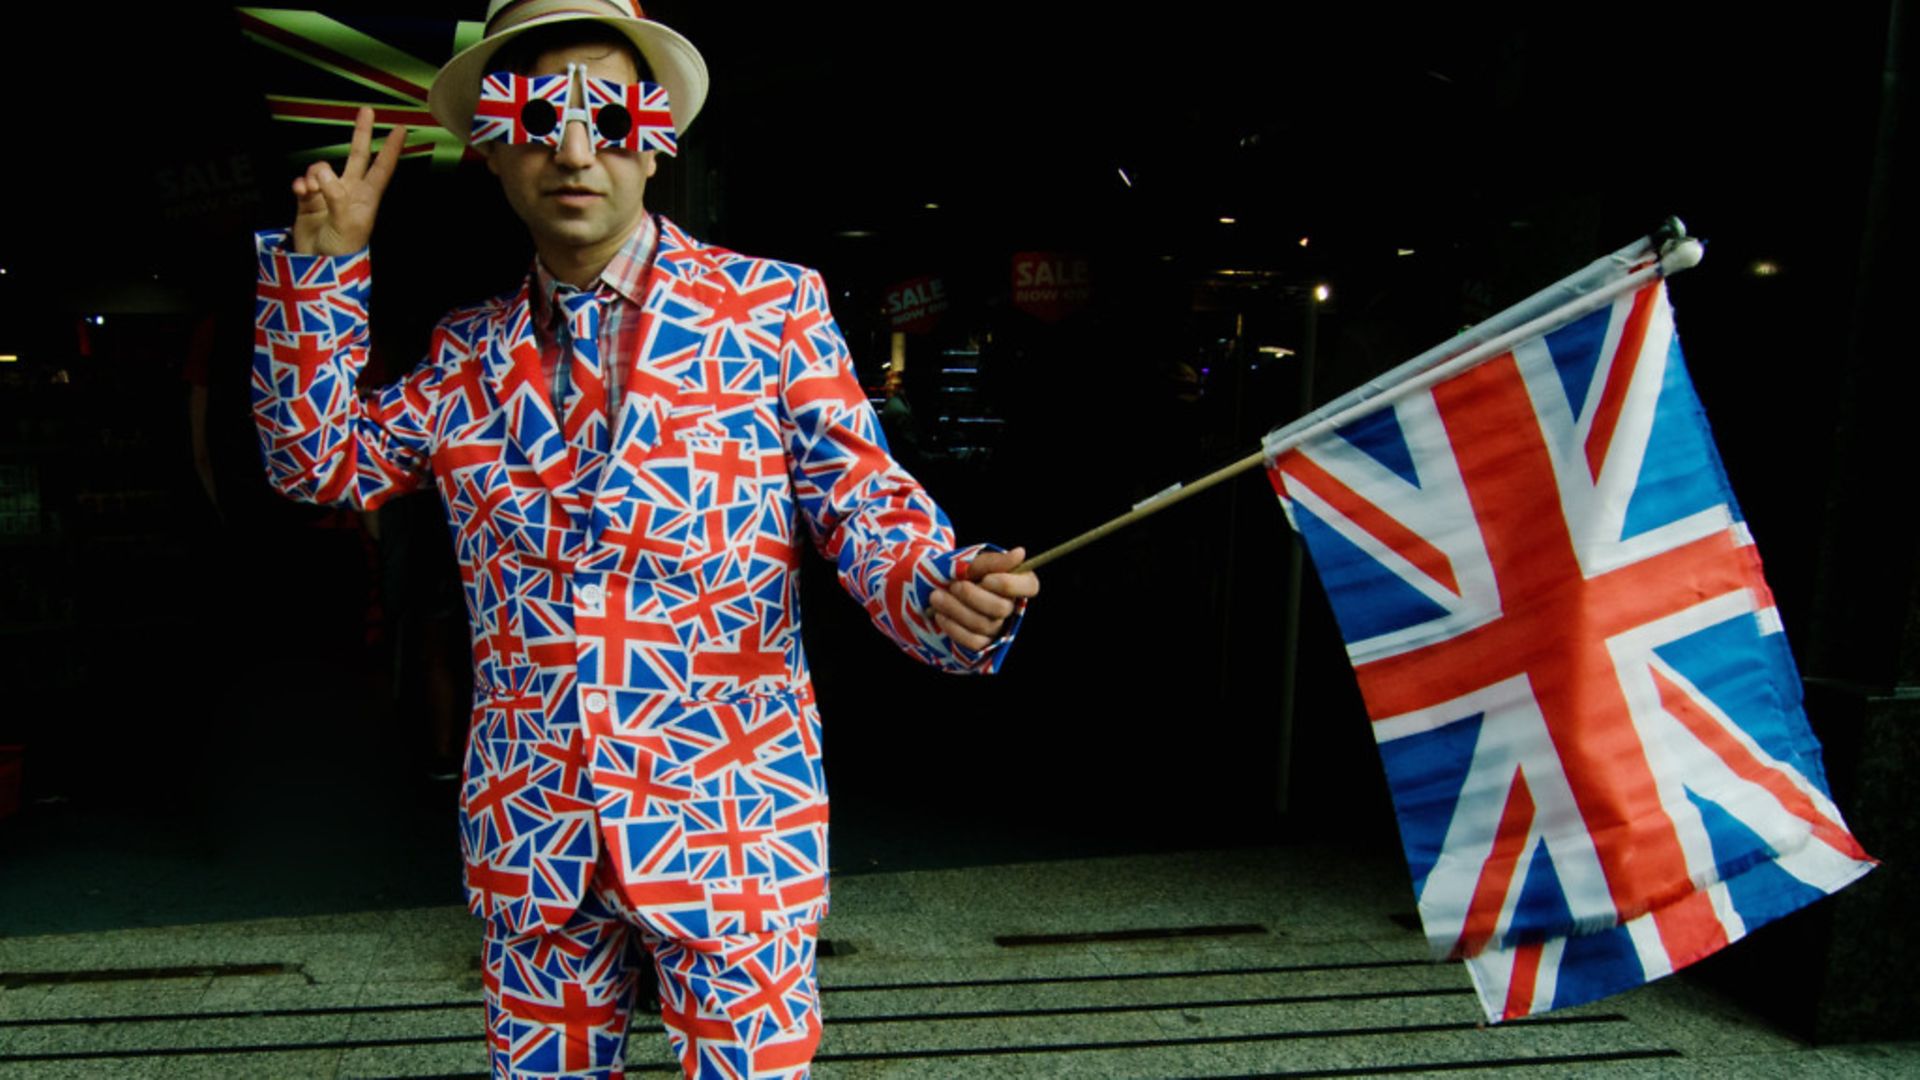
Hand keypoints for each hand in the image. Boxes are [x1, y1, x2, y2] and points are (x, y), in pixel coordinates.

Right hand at [291, 107, 407, 255]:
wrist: (318, 268)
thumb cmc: (341, 251)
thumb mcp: (345, 225)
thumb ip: (336, 197)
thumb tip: (323, 174)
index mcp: (366, 197)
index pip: (382, 168)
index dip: (391, 149)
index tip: (402, 129)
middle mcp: (349, 192)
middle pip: (357, 156)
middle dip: (361, 134)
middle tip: (367, 110)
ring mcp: (328, 195)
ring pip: (321, 168)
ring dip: (314, 173)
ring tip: (311, 189)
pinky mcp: (308, 201)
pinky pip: (303, 182)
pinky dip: (300, 183)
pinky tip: (301, 191)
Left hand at [929, 547, 1039, 651]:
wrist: (937, 589)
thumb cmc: (961, 573)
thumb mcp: (973, 562)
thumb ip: (994, 561)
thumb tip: (1020, 553)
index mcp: (1015, 583)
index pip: (1030, 586)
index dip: (1010, 585)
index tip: (986, 579)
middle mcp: (1010, 607)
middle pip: (1001, 608)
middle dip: (972, 596)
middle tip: (953, 585)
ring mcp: (996, 627)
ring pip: (982, 624)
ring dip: (956, 609)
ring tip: (936, 596)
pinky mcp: (982, 642)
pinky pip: (972, 641)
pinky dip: (953, 627)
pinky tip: (940, 615)